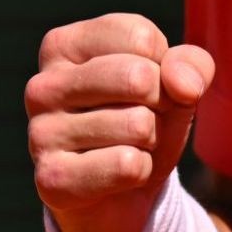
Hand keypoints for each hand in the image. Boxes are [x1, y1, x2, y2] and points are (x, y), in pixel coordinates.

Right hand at [26, 12, 215, 231]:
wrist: (123, 192)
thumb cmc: (144, 117)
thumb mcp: (177, 82)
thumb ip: (192, 66)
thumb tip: (184, 85)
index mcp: (64, 46)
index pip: (141, 39)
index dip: (164, 67)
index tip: (146, 86)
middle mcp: (42, 86)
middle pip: (139, 77)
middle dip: (161, 104)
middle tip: (144, 119)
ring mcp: (40, 134)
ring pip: (137, 124)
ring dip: (149, 140)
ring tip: (128, 146)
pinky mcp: (51, 180)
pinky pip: (127, 166)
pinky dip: (140, 171)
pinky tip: (117, 175)